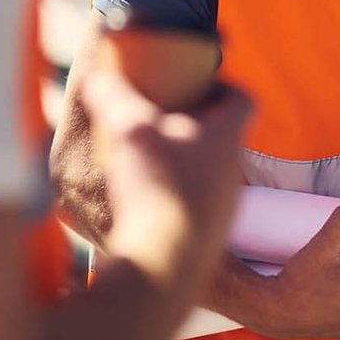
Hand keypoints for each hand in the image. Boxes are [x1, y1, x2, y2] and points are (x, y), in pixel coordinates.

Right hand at [83, 68, 251, 287]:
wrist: (162, 268)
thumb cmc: (156, 189)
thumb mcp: (129, 129)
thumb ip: (113, 94)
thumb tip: (95, 71)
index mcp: (226, 137)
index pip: (243, 98)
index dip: (224, 85)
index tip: (199, 82)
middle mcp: (232, 173)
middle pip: (220, 137)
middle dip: (190, 124)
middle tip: (157, 117)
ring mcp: (222, 210)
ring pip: (204, 174)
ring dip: (178, 164)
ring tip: (140, 161)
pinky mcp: (203, 240)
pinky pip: (189, 208)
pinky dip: (168, 199)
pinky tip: (136, 203)